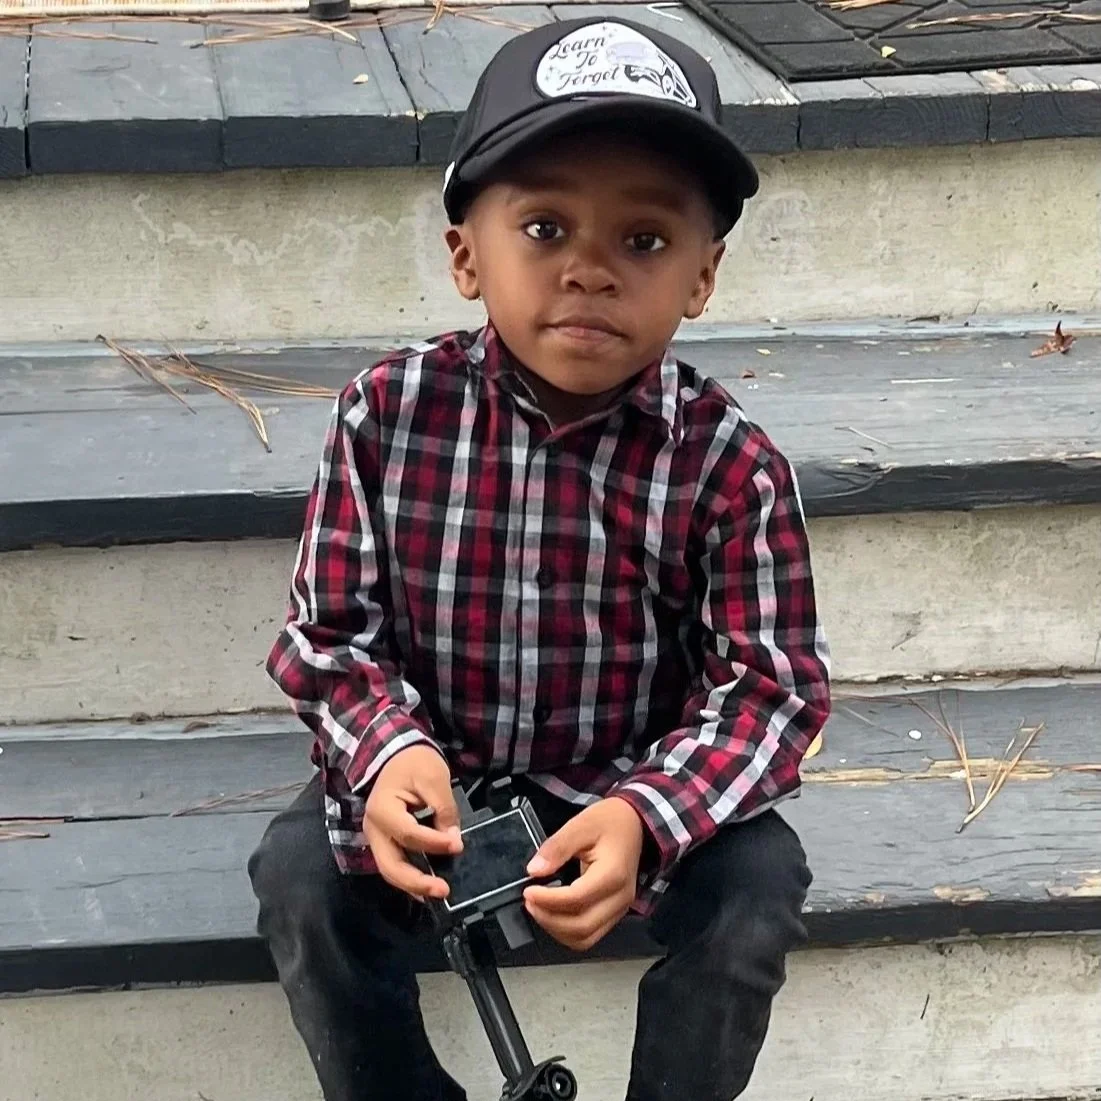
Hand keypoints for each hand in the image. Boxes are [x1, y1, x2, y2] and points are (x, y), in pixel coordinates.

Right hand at [363, 745, 462, 900]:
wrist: (397, 755)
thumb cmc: (414, 763)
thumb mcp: (433, 778)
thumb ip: (444, 809)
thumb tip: (453, 839)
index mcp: (382, 809)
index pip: (409, 834)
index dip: (434, 842)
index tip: (458, 844)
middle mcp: (373, 829)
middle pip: (391, 865)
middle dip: (417, 881)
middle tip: (443, 890)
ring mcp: (377, 838)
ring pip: (391, 871)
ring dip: (414, 885)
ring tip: (438, 893)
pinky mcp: (386, 842)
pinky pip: (395, 865)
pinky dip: (411, 878)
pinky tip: (428, 886)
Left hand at [522, 797, 644, 951]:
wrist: (635, 824)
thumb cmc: (610, 821)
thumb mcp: (581, 824)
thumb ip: (557, 847)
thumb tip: (534, 870)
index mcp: (613, 874)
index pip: (576, 899)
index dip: (548, 899)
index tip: (528, 890)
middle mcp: (620, 898)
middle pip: (581, 927)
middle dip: (549, 919)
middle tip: (530, 900)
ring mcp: (620, 908)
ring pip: (585, 938)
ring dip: (557, 929)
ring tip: (539, 908)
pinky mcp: (615, 913)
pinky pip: (590, 934)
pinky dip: (568, 931)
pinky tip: (554, 913)